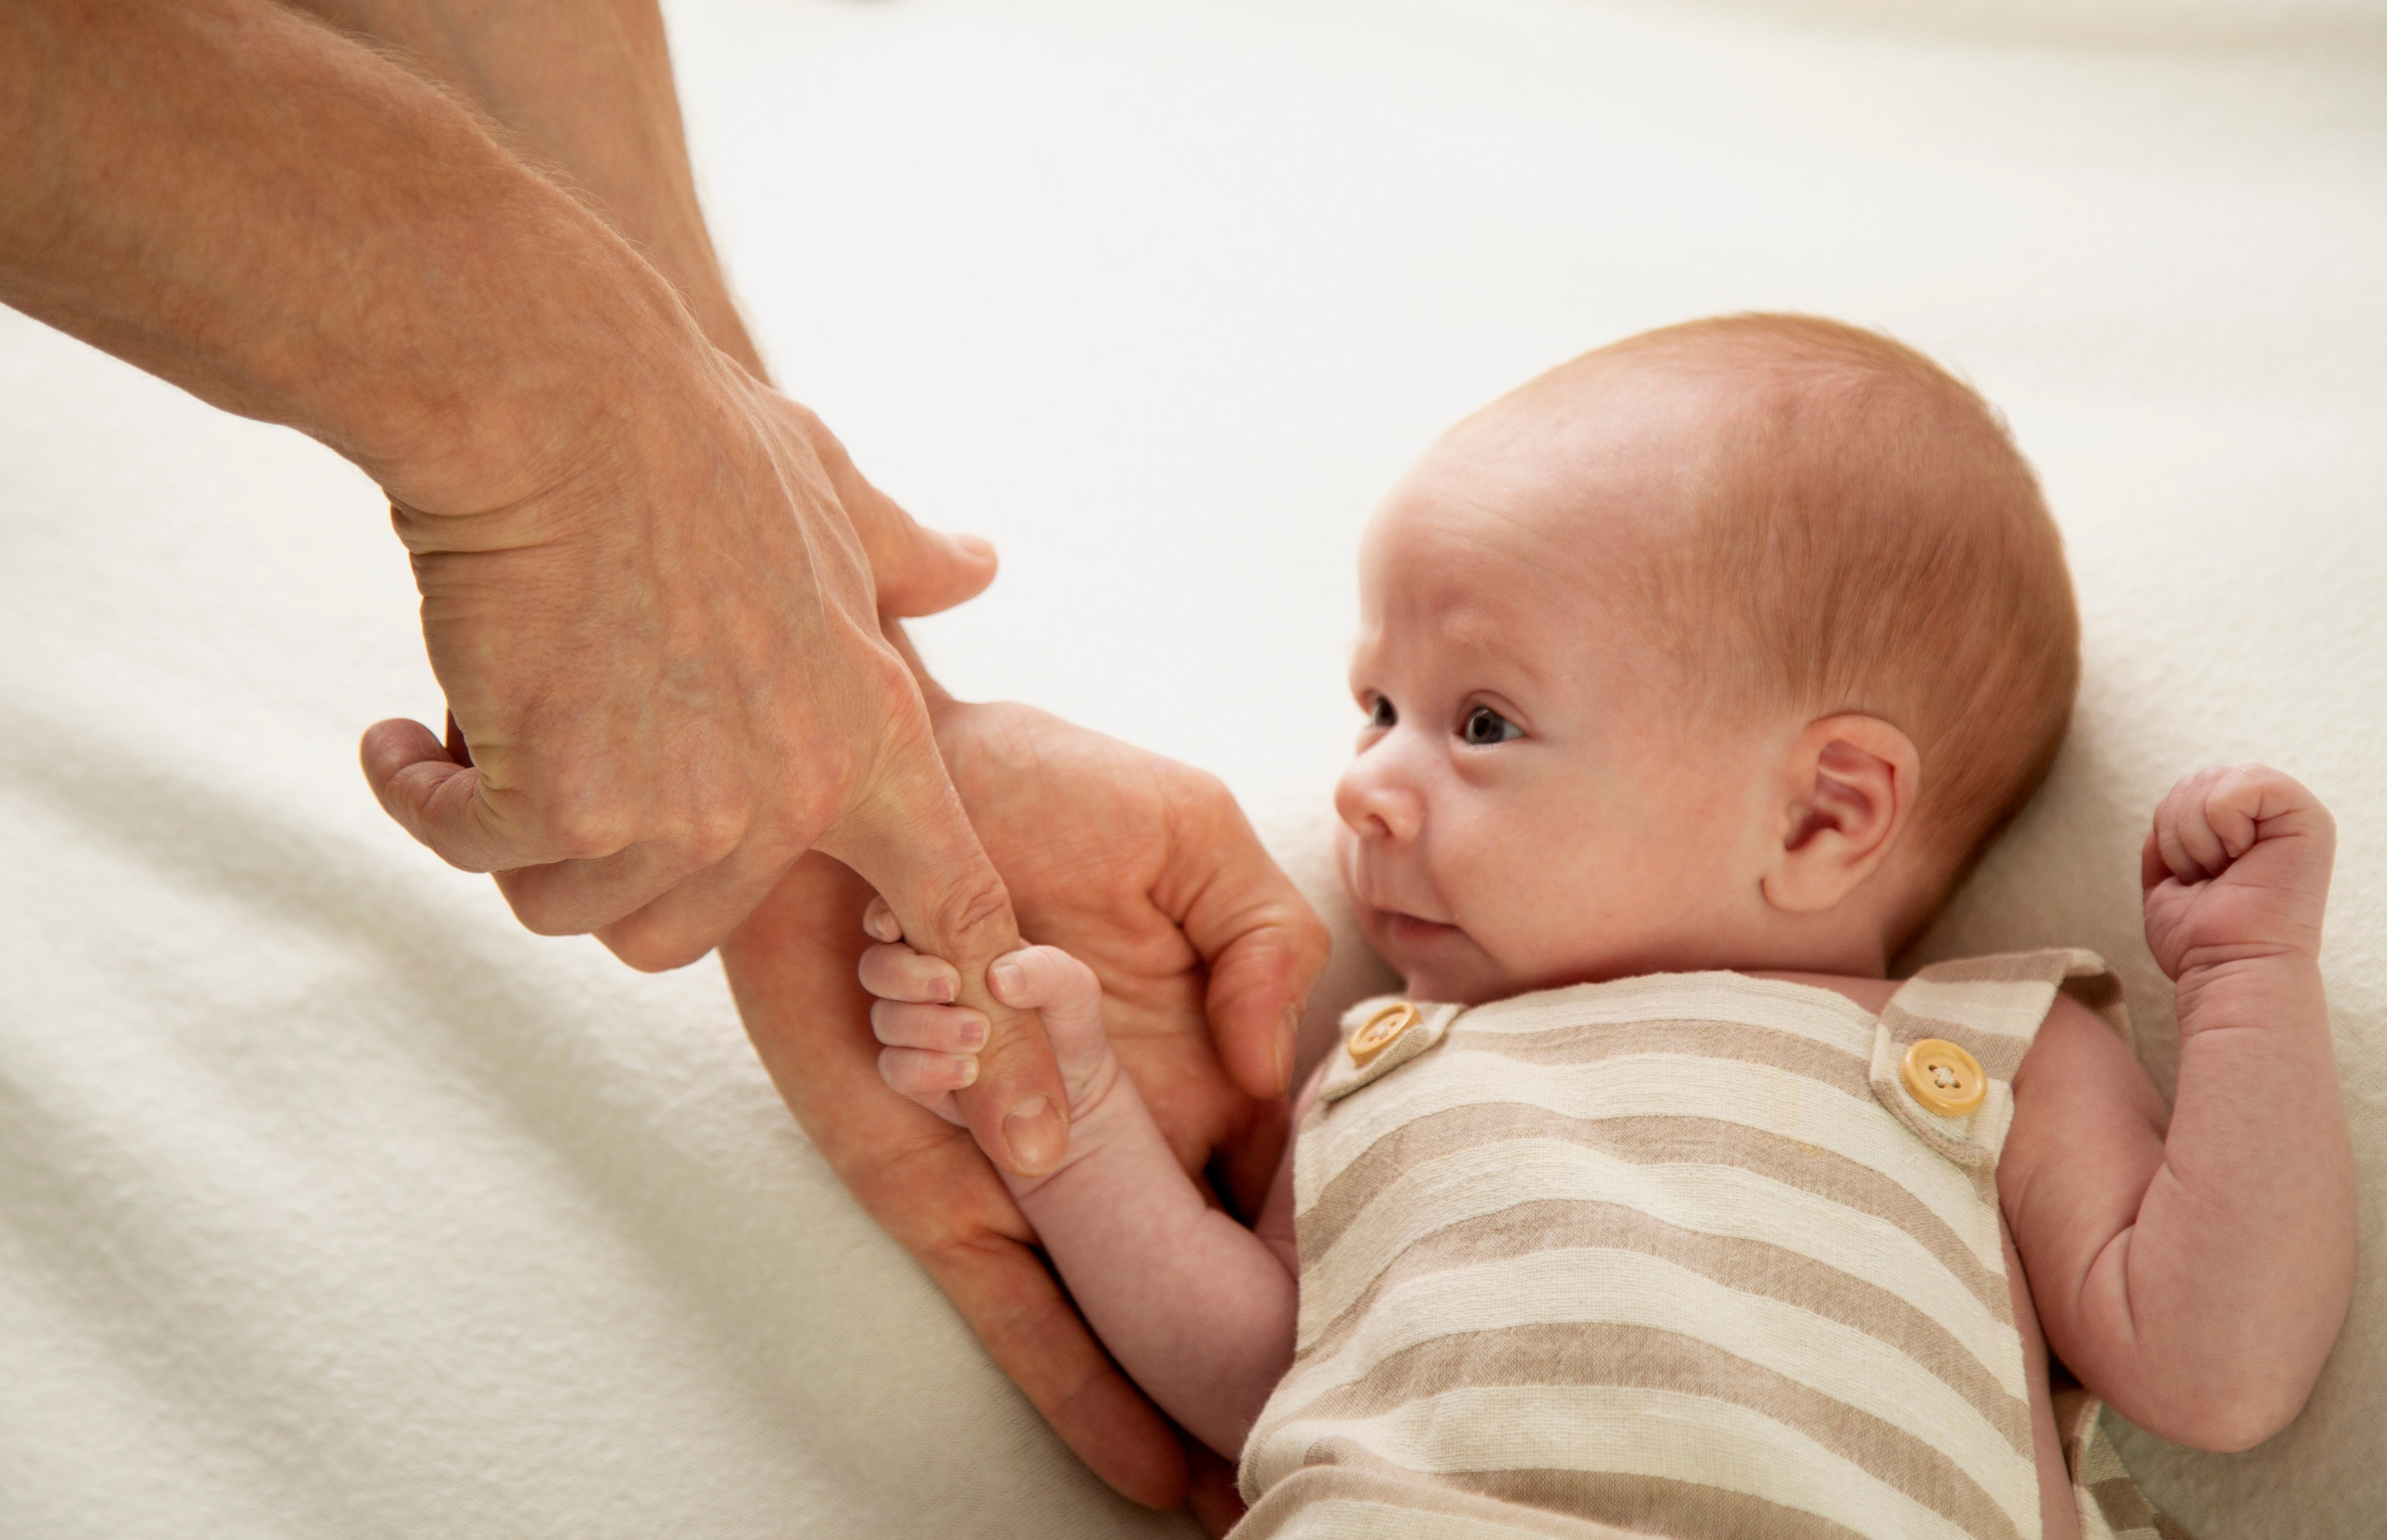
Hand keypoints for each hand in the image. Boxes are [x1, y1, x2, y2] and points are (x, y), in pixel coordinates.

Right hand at [361, 350, 1075, 1175]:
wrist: (555, 397)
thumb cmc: (692, 436)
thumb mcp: (833, 492)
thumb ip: (903, 560)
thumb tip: (978, 563)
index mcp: (874, 745)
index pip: (958, 919)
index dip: (996, 1035)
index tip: (1032, 1144)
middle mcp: (787, 800)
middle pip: (686, 929)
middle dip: (622, 857)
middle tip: (583, 748)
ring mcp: (675, 814)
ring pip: (581, 909)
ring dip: (527, 830)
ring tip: (505, 715)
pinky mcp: (556, 802)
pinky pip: (476, 854)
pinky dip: (425, 794)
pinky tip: (408, 726)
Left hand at [721, 708, 1328, 1508]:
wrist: (856, 773)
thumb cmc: (1028, 778)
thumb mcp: (1183, 828)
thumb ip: (1259, 934)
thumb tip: (1262, 1064)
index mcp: (1195, 1057)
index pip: (1285, 1180)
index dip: (1340, 1253)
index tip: (1409, 1326)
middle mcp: (1127, 1130)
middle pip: (1216, 1274)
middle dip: (1270, 1369)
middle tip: (1323, 1455)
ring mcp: (1037, 1170)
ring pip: (1128, 1314)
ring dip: (1188, 1409)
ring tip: (1251, 1502)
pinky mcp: (942, 1187)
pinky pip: (1013, 1302)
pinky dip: (1078, 1384)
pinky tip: (1143, 1462)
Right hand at [863, 919, 1126, 1145]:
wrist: (1076, 1092)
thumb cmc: (1068, 1022)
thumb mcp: (1073, 988)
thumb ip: (1045, 971)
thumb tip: (998, 977)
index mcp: (954, 943)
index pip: (899, 916)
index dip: (883, 916)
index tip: (893, 927)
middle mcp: (924, 983)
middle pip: (878, 967)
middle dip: (905, 975)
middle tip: (951, 986)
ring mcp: (917, 1032)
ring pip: (885, 1019)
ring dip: (924, 1025)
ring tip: (979, 1036)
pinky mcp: (919, 1079)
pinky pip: (895, 1069)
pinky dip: (925, 1068)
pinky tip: (967, 1071)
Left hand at [2141, 763, 2334, 985]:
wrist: (2228, 966)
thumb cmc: (2199, 939)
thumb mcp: (2166, 882)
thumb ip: (2168, 841)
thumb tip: (2170, 810)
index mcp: (2237, 829)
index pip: (2185, 790)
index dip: (2170, 830)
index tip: (2196, 877)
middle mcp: (2267, 818)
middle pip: (2195, 781)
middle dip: (2180, 834)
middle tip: (2211, 878)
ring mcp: (2291, 815)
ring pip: (2212, 780)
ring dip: (2197, 837)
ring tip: (2225, 875)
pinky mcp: (2310, 819)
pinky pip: (2246, 780)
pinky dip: (2223, 820)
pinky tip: (2242, 857)